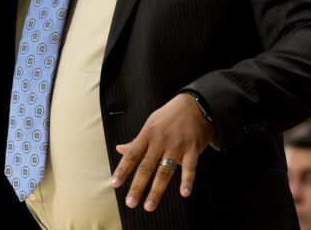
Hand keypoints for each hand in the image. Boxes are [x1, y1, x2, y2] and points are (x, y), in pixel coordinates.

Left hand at [112, 93, 214, 211]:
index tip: (115, 184)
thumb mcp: (151, 124)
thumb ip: (137, 140)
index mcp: (147, 134)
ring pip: (165, 170)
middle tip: (130, 203)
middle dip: (137, 186)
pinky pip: (190, 167)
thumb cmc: (170, 116)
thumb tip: (119, 149)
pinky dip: (187, 180)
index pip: (132, 155)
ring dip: (156, 190)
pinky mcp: (193, 148)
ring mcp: (176, 145)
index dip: (123, 170)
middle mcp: (160, 141)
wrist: (195, 104)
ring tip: (149, 205)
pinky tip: (184, 192)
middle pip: (146, 166)